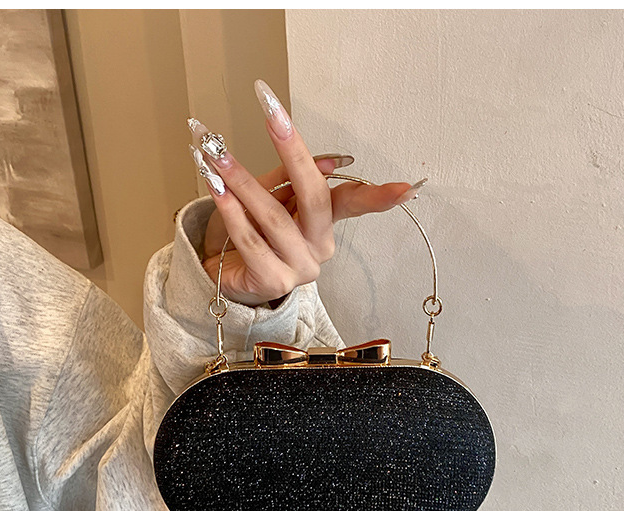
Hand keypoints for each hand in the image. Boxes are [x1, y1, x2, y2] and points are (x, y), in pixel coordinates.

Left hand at [189, 79, 425, 306]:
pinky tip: (214, 186)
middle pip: (315, 198)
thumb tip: (328, 161)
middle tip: (273, 115)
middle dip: (292, 152)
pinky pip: (250, 240)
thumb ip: (290, 178)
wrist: (224, 274)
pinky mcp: (272, 282)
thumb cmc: (249, 231)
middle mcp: (319, 248)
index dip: (380, 196)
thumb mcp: (272, 197)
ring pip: (274, 217)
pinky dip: (230, 209)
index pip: (355, 203)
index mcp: (325, 225)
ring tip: (216, 153)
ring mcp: (299, 269)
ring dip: (242, 180)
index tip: (408, 189)